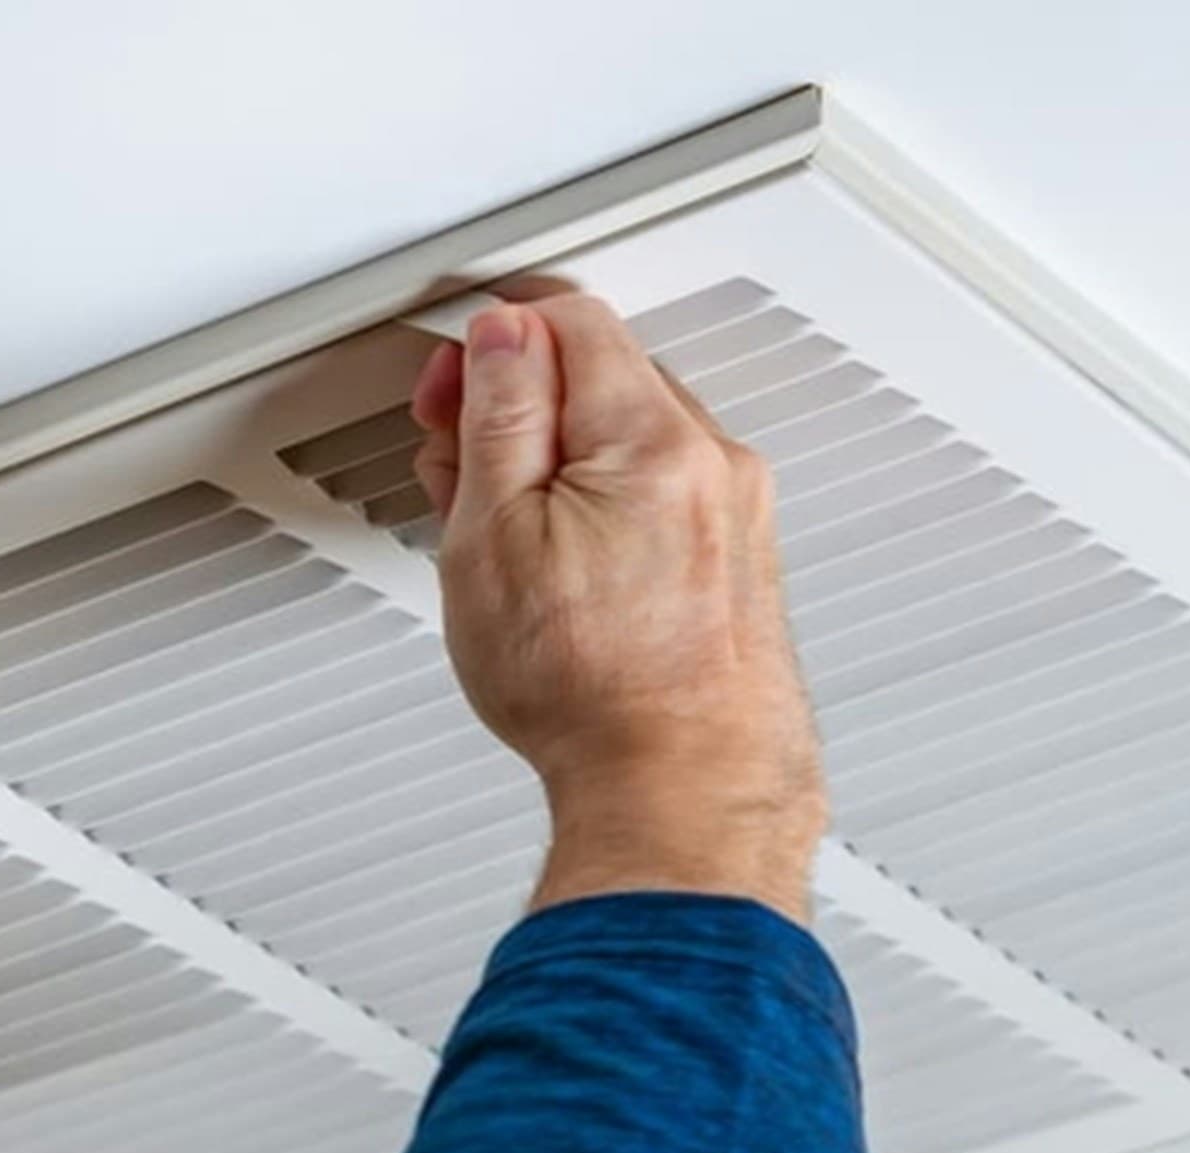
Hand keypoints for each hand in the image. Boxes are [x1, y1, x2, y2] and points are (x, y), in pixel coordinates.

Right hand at [411, 295, 824, 923]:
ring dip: (560, 462)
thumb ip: (499, 414)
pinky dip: (606, 510)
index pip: (569, 320)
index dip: (491, 341)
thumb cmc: (592, 693)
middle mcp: (713, 464)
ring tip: (504, 538)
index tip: (448, 389)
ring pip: (632, 441)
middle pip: (604, 375)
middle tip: (458, 468)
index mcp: (651, 438)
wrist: (681, 796)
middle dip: (520, 406)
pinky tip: (561, 573)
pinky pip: (664, 498)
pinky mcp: (741, 566)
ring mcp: (737, 516)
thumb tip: (501, 338)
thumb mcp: (495, 536)